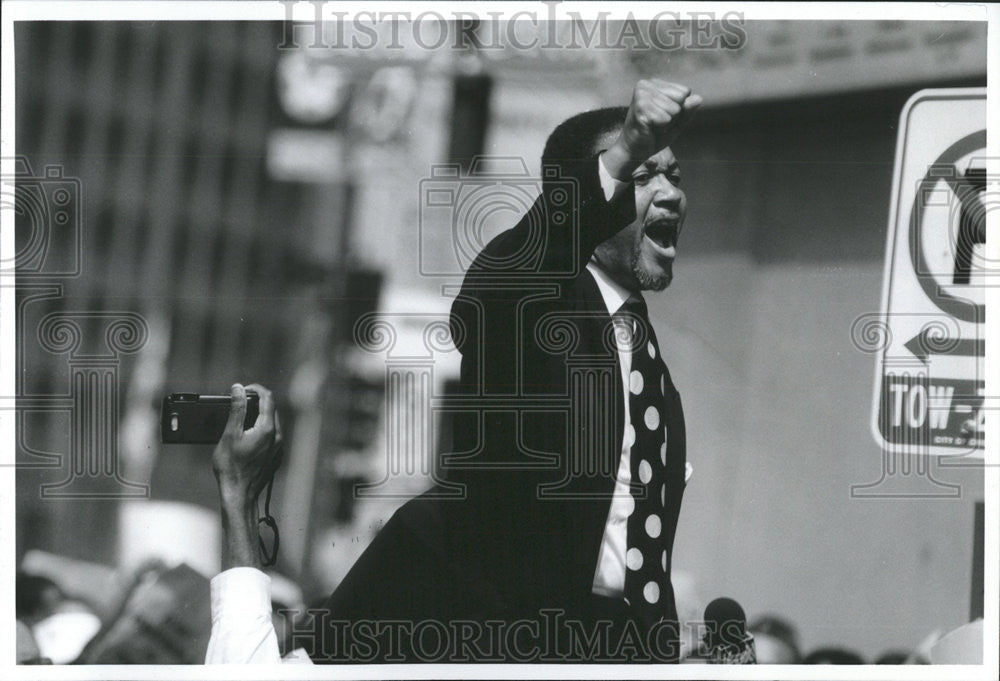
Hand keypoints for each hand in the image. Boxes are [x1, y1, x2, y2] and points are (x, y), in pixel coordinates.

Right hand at [212, 383, 282, 504]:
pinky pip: (272, 436)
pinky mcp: (276, 457)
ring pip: (272, 423)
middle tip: (238, 403)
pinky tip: (247, 436)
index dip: (255, 389)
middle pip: (271, 410)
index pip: (268, 398)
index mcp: (268, 429)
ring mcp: (279, 448)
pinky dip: (261, 430)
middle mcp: (278, 437)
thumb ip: (236, 409)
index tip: (242, 389)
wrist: (239, 495)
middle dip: (256, 402)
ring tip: (240, 420)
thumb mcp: (230, 434)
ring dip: (258, 416)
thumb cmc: (231, 467)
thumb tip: (238, 389)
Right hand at [604, 79, 701, 180]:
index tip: (662, 116)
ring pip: (675, 110)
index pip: (685, 92)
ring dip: (666, 123)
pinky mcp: (640, 108)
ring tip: (653, 126)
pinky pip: (666, 119)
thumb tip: (699, 98)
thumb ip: (688, 110)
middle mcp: (646, 85)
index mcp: (654, 83)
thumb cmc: (654, 134)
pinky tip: (648, 129)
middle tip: (657, 123)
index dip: (679, 109)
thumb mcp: (676, 121)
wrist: (634, 151)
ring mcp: (642, 95)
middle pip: (681, 99)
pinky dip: (660, 129)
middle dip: (673, 116)